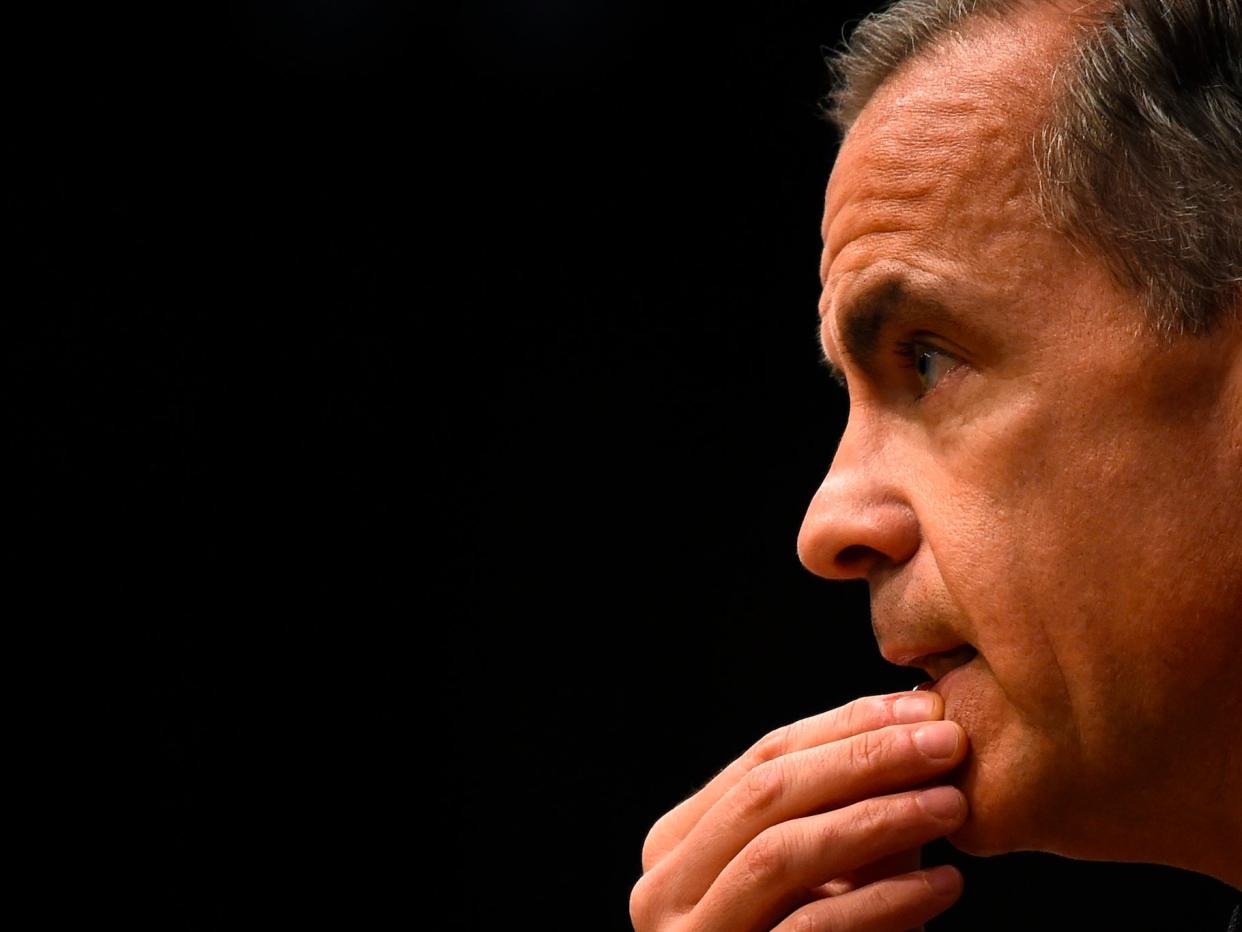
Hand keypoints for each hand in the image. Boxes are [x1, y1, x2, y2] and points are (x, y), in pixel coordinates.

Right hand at [630, 691, 968, 930]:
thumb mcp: (812, 874)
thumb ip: (837, 812)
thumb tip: (914, 726)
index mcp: (677, 844)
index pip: (761, 759)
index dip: (844, 725)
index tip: (918, 706)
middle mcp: (663, 888)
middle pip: (766, 794)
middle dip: (863, 758)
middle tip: (945, 741)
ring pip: (780, 852)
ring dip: (877, 819)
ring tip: (951, 802)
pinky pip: (811, 931)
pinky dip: (884, 903)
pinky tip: (944, 883)